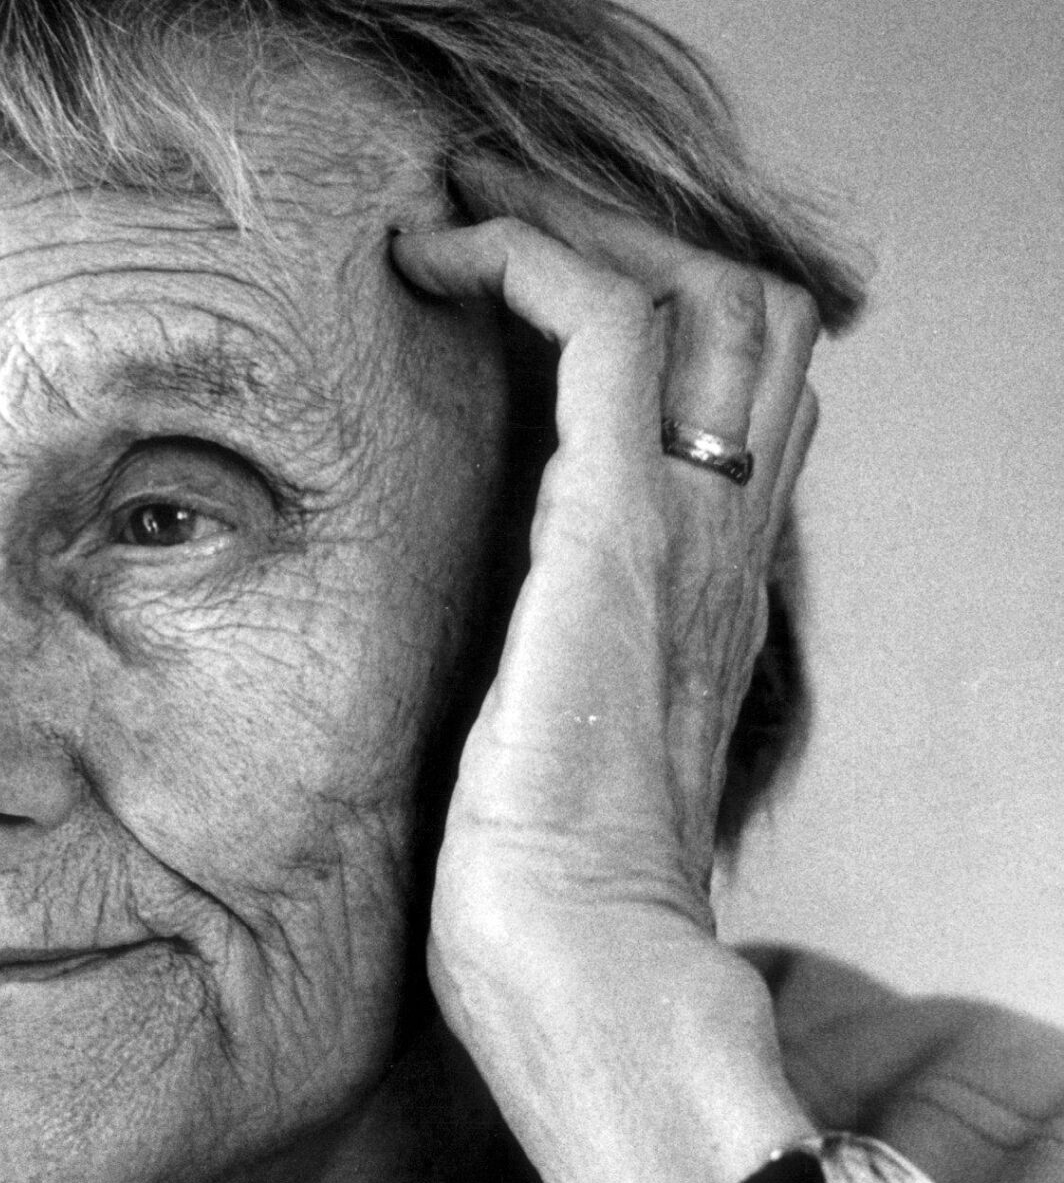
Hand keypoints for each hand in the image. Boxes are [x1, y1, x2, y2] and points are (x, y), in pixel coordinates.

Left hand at [392, 166, 821, 1182]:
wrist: (580, 984)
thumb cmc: (538, 908)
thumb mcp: (541, 751)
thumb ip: (540, 676)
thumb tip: (462, 656)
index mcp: (700, 590)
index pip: (732, 385)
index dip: (641, 290)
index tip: (500, 261)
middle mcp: (718, 544)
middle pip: (744, 308)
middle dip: (611, 223)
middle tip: (480, 198)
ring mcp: (683, 535)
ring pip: (702, 292)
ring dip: (573, 219)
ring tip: (457, 205)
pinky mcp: (617, 537)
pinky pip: (613, 335)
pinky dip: (534, 261)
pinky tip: (439, 259)